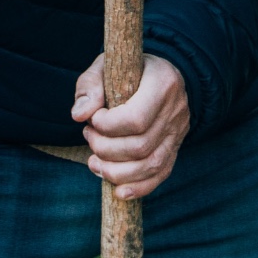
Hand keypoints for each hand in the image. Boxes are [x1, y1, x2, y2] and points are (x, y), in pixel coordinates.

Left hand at [71, 53, 191, 198]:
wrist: (158, 74)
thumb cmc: (127, 69)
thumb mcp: (105, 66)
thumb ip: (90, 87)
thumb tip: (80, 115)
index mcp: (163, 82)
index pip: (135, 118)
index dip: (107, 127)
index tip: (93, 119)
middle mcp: (176, 110)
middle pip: (141, 146)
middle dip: (106, 149)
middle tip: (89, 137)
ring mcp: (178, 132)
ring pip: (151, 165)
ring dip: (117, 172)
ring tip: (94, 163)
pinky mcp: (175, 148)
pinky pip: (161, 174)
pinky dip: (139, 187)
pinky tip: (118, 191)